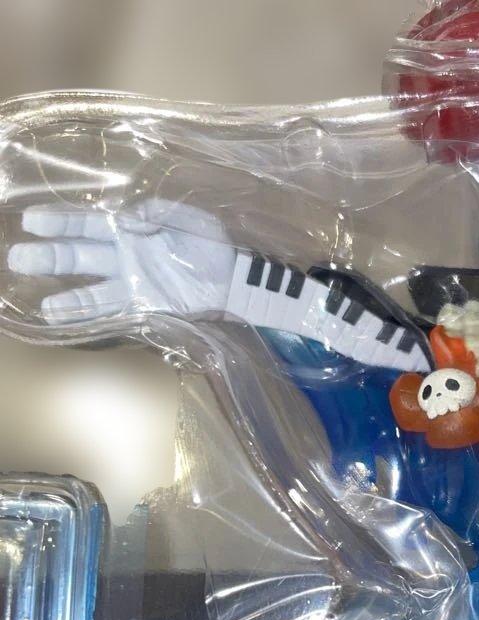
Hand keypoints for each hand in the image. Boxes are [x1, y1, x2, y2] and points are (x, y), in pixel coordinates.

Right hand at [7, 198, 235, 324]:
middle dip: (51, 258)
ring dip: (70, 299)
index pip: (88, 225)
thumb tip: (129, 218)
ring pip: (94, 292)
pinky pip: (116, 314)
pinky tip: (75, 322)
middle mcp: (123, 258)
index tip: (32, 222)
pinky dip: (96, 319)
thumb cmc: (210, 244)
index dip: (60, 223)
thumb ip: (156, 213)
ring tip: (45, 306)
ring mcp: (133, 285)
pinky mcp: (147, 308)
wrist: (234, 277)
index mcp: (128, 230)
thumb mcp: (186, 217)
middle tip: (20, 258)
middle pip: (81, 257)